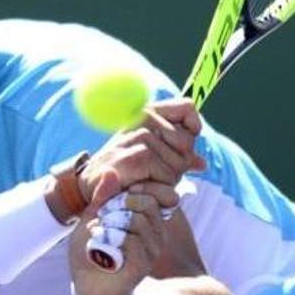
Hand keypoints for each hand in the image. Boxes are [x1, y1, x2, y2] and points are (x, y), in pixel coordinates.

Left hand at [70, 181, 176, 294]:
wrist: (86, 284)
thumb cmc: (91, 248)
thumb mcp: (93, 215)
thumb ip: (103, 196)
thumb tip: (111, 171)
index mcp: (147, 217)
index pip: (154, 192)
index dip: (132, 189)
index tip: (109, 199)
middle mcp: (155, 232)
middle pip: (147, 203)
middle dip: (118, 206)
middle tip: (101, 218)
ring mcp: (152, 249)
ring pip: (138, 221)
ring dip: (111, 225)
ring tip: (97, 234)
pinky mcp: (143, 264)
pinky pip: (132, 241)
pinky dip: (110, 241)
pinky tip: (98, 248)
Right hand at [78, 98, 205, 206]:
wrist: (92, 185)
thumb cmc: (124, 170)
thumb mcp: (151, 158)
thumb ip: (175, 156)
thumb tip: (202, 163)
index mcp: (148, 111)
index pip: (187, 107)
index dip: (192, 128)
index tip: (182, 147)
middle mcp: (144, 116)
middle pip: (187, 141)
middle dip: (179, 163)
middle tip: (157, 172)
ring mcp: (139, 134)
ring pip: (179, 160)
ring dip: (169, 178)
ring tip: (147, 179)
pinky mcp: (136, 156)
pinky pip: (167, 174)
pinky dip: (160, 187)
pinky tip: (142, 186)